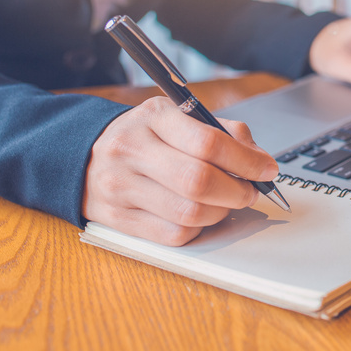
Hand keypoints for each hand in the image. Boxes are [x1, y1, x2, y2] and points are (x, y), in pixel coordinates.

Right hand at [82, 97, 277, 245]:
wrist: (83, 155)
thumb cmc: (143, 136)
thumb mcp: (177, 117)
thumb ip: (220, 132)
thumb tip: (258, 159)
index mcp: (154, 116)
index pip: (209, 142)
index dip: (247, 161)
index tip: (267, 169)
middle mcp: (132, 149)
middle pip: (199, 181)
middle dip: (237, 191)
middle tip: (250, 191)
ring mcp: (121, 186)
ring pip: (188, 213)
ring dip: (221, 212)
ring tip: (226, 202)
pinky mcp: (118, 219)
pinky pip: (172, 235)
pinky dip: (198, 229)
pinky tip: (200, 215)